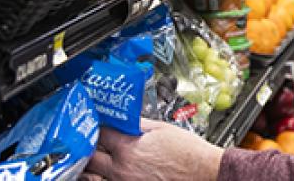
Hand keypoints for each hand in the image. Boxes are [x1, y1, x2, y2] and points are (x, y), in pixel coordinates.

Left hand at [82, 120, 223, 180]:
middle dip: (90, 147)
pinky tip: (111, 171)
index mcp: (128, 148)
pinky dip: (105, 178)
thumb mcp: (161, 129)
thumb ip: (137, 124)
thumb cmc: (189, 153)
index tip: (99, 123)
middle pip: (89, 157)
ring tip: (98, 159)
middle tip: (94, 141)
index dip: (97, 126)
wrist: (204, 172)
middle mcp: (121, 169)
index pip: (99, 133)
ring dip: (93, 166)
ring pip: (92, 177)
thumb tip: (124, 119)